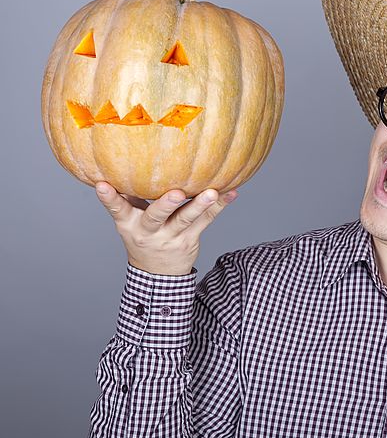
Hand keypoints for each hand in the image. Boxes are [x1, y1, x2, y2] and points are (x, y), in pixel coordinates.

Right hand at [95, 181, 237, 274]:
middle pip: (157, 217)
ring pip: (186, 219)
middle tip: (176, 193)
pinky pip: (207, 221)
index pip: (117, 209)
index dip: (109, 198)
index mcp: (129, 224)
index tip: (103, 184)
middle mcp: (149, 231)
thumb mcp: (130, 220)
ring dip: (200, 204)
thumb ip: (129, 195)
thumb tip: (127, 162)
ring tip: (213, 192)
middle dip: (166, 205)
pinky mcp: (190, 239)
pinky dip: (220, 206)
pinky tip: (231, 193)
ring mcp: (171, 237)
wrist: (157, 275)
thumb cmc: (143, 236)